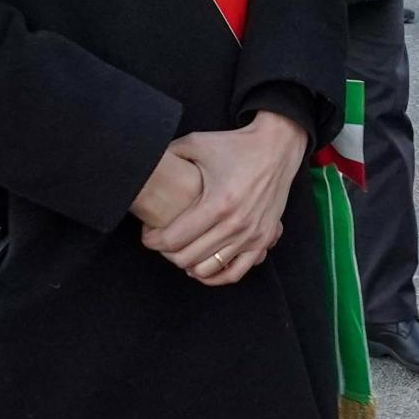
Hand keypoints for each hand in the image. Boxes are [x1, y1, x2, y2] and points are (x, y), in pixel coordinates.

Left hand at [145, 111, 309, 285]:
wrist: (276, 147)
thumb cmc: (234, 145)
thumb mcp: (196, 143)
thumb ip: (167, 155)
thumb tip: (142, 166)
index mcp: (217, 203)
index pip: (174, 239)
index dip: (153, 241)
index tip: (147, 234)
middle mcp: (235, 224)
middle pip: (188, 258)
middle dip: (167, 253)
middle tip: (162, 242)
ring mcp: (251, 235)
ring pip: (208, 269)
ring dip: (189, 265)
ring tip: (181, 252)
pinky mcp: (263, 239)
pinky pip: (236, 272)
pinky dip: (216, 276)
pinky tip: (203, 267)